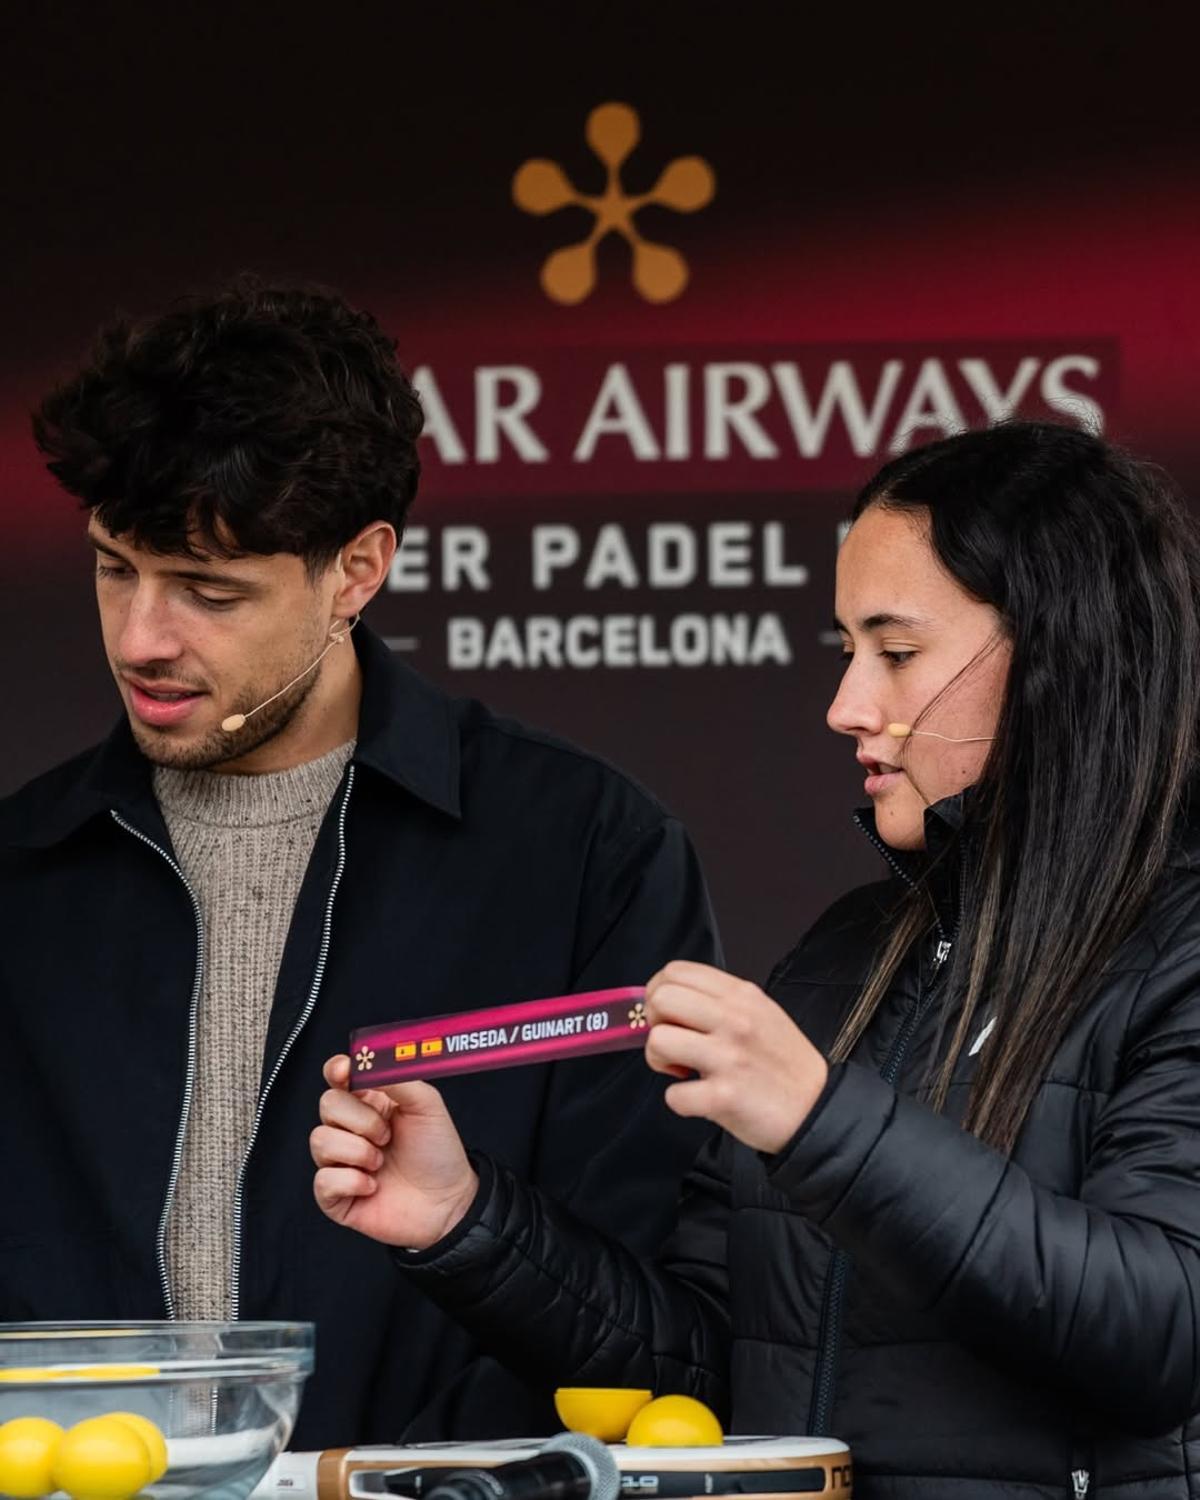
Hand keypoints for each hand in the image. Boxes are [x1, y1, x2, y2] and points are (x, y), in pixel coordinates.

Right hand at [312, 1055, 479, 1248]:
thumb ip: (398, 1078)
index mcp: (371, 1102)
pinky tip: (373, 1185)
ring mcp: (341, 1161)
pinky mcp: (336, 1195)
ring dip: (358, 1151)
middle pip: (327, 1104)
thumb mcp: (426, 1104)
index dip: (336, 1070)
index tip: (345, 1071)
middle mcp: (352, 1128)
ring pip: (319, 1140)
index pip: (338, 1077)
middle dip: (360, 1120)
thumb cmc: (438, 1153)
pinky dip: (352, 1181)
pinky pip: (322, 1179)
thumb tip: (368, 1062)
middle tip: (387, 1135)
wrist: (448, 1202)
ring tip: (381, 1163)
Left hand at [644, 960, 829, 1153]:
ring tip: (682, 1069)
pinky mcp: (723, 1096)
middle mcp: (734, 1020)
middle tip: (672, 1041)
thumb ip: (720, 1001)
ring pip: (658, 1041)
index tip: (666, 1013)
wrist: (816, 1109)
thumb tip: (668, 999)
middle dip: (654, 1023)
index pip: (676, 971)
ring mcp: (728, 1057)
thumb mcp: (761, 1012)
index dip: (658, 991)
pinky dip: (680, 1101)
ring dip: (660, 1061)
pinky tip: (699, 1099)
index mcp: (741, 995)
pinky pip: (673, 1095)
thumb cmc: (783, 1062)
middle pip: (661, 999)